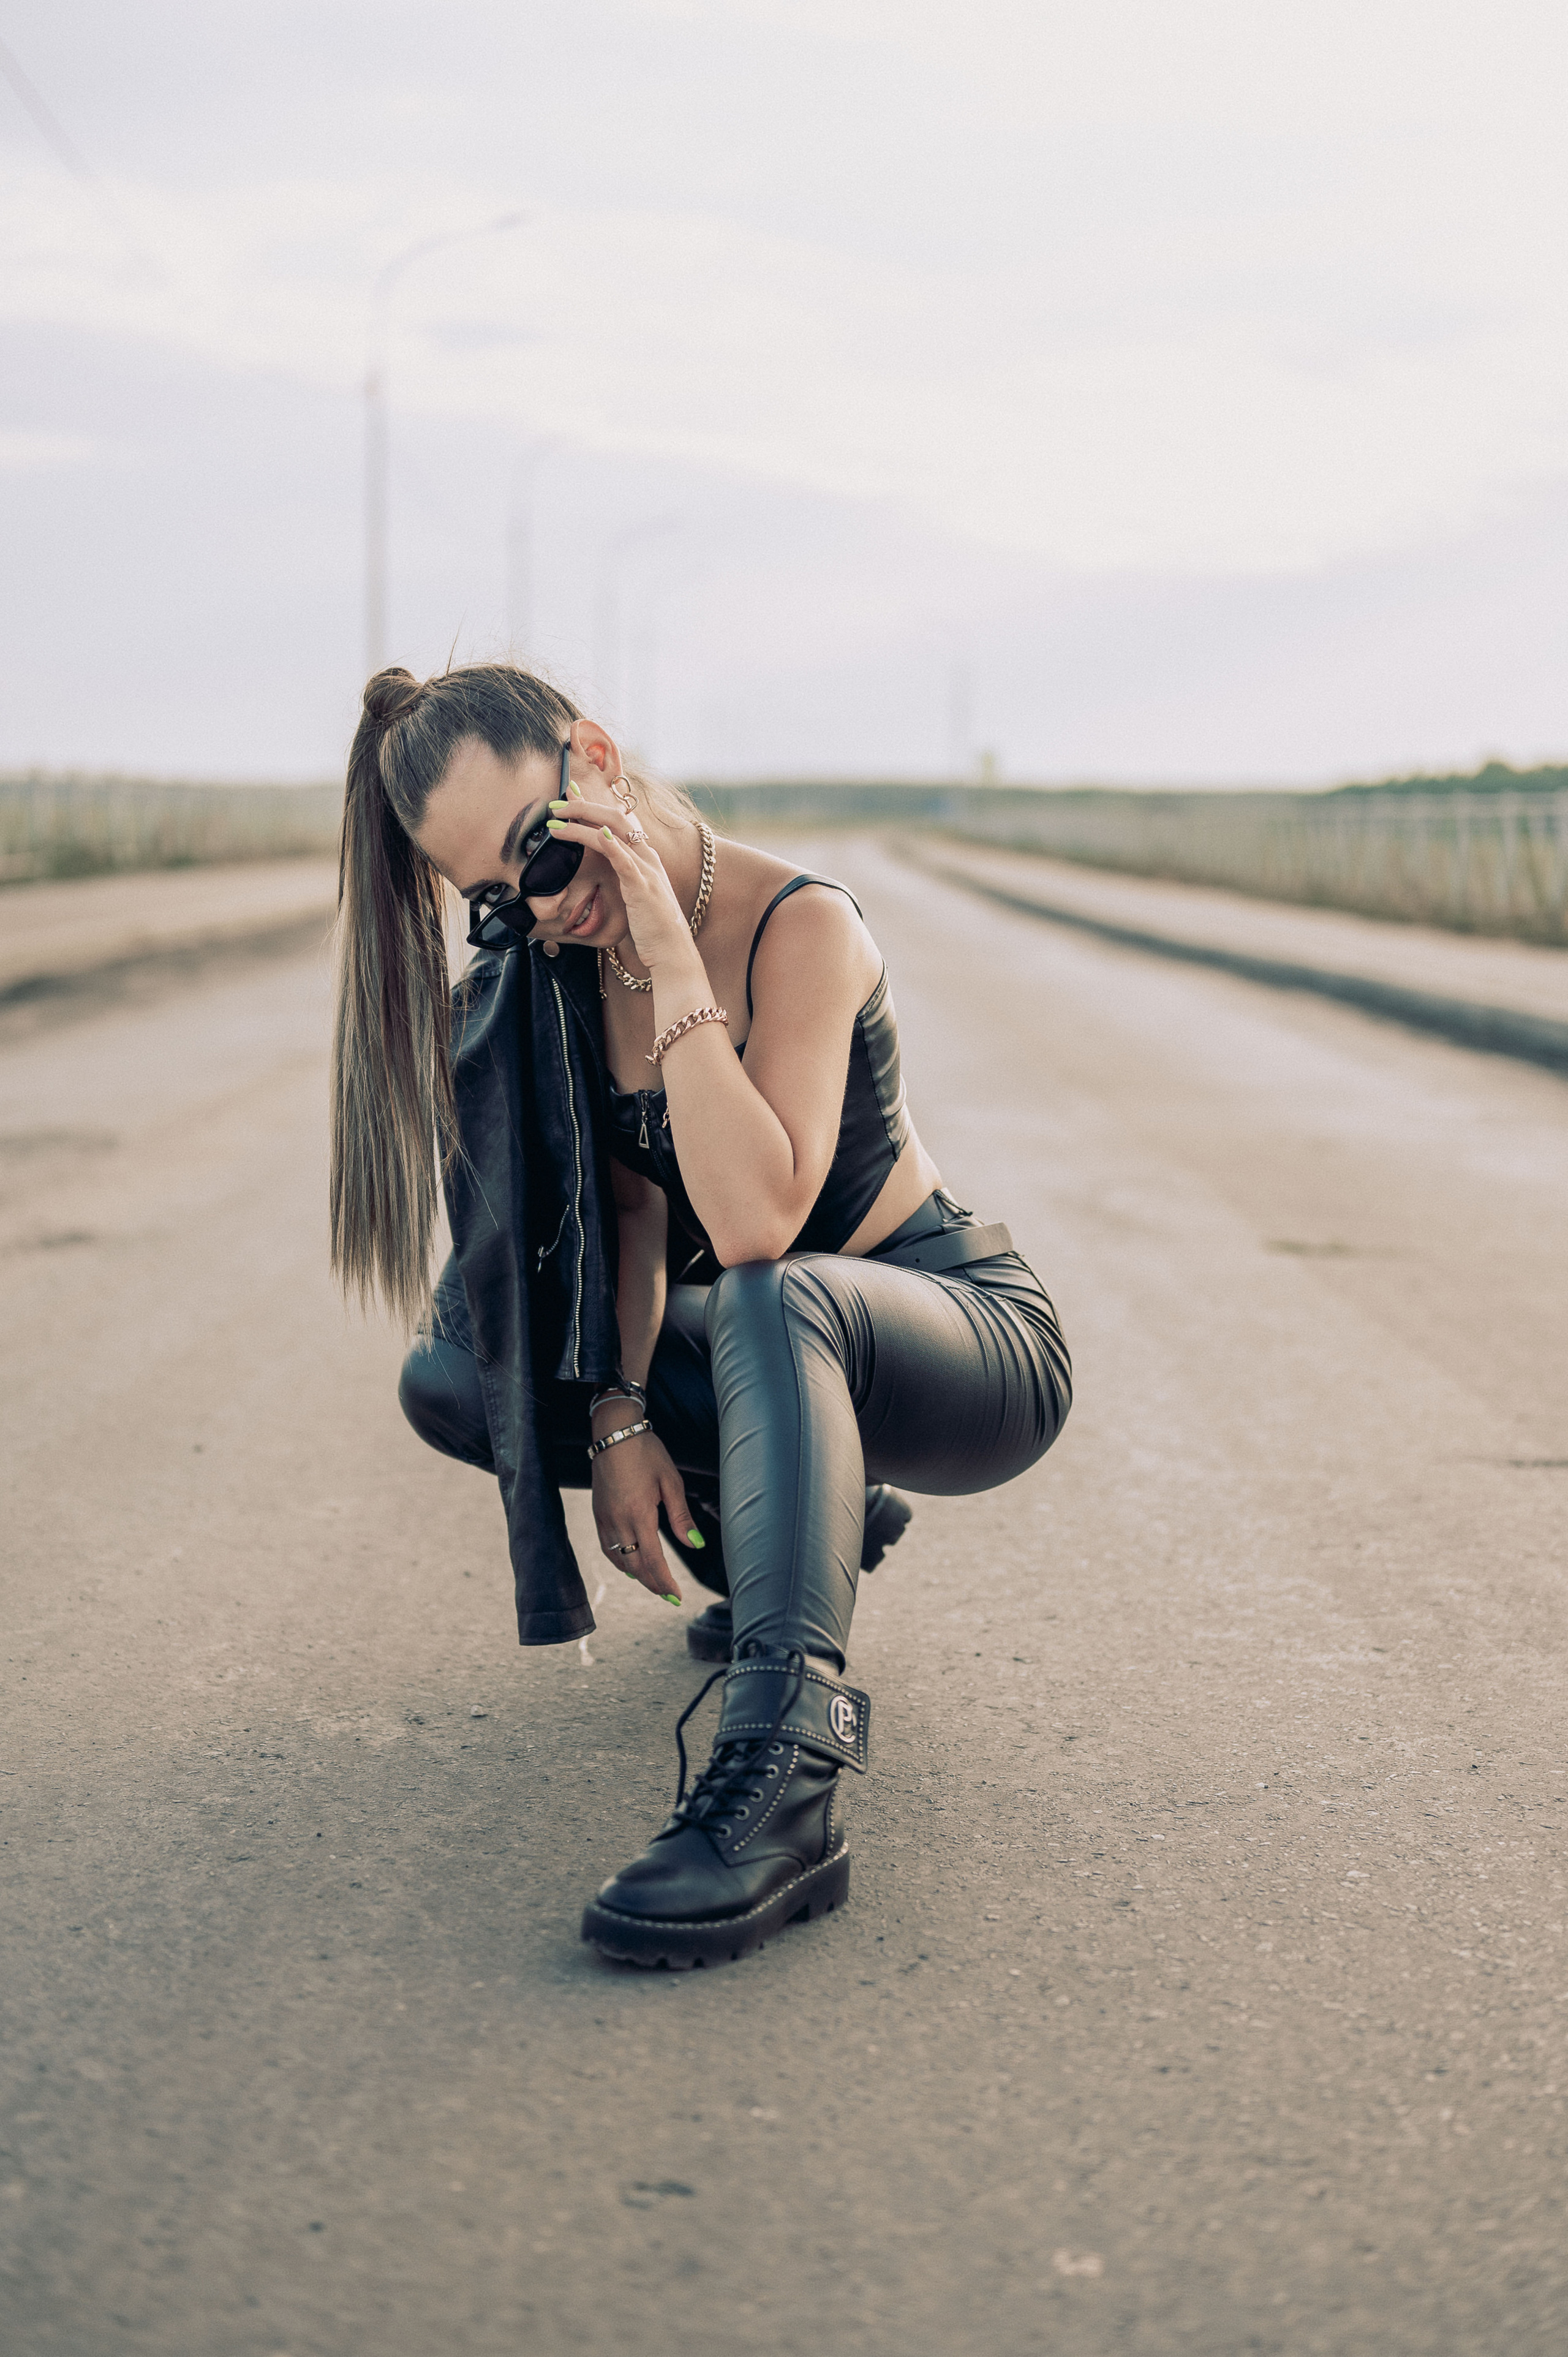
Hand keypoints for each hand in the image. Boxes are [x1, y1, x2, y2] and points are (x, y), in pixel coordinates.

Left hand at [545, 793, 700, 980]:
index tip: (570, 797)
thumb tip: (604, 871)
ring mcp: (646, 870)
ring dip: (582, 823)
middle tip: (556, 804)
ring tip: (555, 823)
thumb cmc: (652, 926)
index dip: (594, 806)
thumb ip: (623, 876)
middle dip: (584, 806)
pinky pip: (624, 861)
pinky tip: (596, 836)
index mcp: (645, 856)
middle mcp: (647, 857)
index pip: (619, 820)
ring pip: (613, 834)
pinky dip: (610, 846)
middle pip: (616, 817)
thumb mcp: (636, 894)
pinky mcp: (642, 887)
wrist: (673, 949)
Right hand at [590, 1427, 701, 1604]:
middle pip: (635, 1566)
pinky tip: (629, 1565)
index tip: (677, 1596)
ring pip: (619, 1560)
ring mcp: (604, 1518)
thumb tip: (696, 1545)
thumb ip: (682, 1517)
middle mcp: (618, 1521)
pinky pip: (607, 1547)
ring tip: (654, 1583)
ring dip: (637, 1576)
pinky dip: (619, 1561)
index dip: (665, 1582)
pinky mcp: (597, 1513)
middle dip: (653, 1584)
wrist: (614, 1432)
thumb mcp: (671, 1481)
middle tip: (670, 1596)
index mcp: (639, 1514)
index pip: (653, 1560)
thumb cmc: (646, 1452)